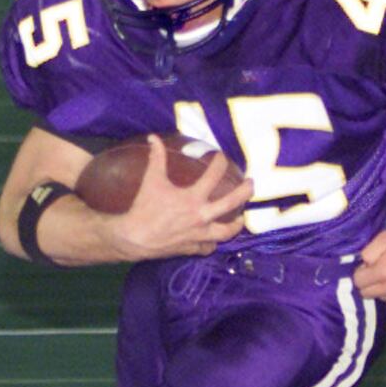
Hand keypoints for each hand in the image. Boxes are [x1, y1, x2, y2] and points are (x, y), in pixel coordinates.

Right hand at [111, 136, 254, 259]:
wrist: (133, 238)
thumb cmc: (143, 208)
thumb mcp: (151, 180)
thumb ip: (156, 158)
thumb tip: (154, 138)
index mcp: (193, 198)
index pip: (213, 176)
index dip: (219, 163)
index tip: (222, 158)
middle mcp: (201, 217)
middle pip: (232, 203)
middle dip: (245, 192)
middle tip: (251, 184)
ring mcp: (199, 235)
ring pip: (227, 232)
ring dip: (236, 225)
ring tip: (240, 218)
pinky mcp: (193, 248)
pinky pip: (209, 247)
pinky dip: (212, 243)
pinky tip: (213, 239)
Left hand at [353, 224, 385, 309]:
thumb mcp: (385, 237)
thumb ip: (367, 253)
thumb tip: (362, 267)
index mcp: (383, 272)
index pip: (358, 282)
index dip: (361, 272)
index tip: (369, 267)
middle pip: (367, 294)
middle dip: (370, 283)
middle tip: (381, 271)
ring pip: (382, 298)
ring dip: (384, 290)